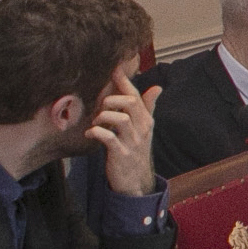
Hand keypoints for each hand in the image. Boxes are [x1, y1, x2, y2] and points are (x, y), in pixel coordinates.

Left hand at [89, 78, 158, 195]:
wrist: (135, 180)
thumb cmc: (135, 150)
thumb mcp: (144, 128)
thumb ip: (147, 107)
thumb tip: (157, 87)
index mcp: (145, 120)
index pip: (136, 95)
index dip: (124, 80)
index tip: (114, 68)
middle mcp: (141, 128)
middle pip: (130, 103)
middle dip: (111, 99)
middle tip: (100, 106)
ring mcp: (132, 142)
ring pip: (121, 119)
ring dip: (103, 116)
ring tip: (95, 121)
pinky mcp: (120, 154)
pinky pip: (108, 138)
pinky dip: (96, 132)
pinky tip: (90, 134)